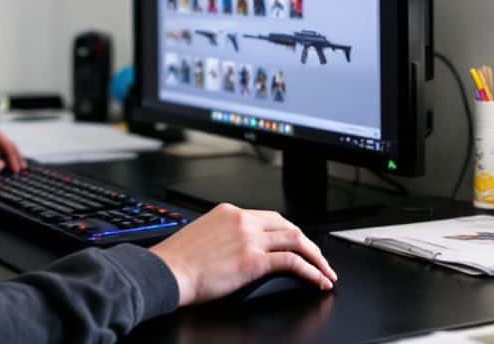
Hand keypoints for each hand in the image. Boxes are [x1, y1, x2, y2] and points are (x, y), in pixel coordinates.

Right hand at [148, 204, 336, 306]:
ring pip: (297, 240)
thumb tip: (236, 248)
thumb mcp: (202, 235)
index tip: (298, 244)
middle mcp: (242, 220)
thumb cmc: (177, 260)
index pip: (270, 217)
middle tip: (320, 260)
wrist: (167, 271)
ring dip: (317, 258)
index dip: (289, 232)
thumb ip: (223, 235)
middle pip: (288, 226)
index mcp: (229, 212)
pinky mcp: (253, 260)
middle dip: (309, 244)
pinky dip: (311, 272)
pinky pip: (293, 262)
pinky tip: (317, 281)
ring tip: (326, 272)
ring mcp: (249, 239)